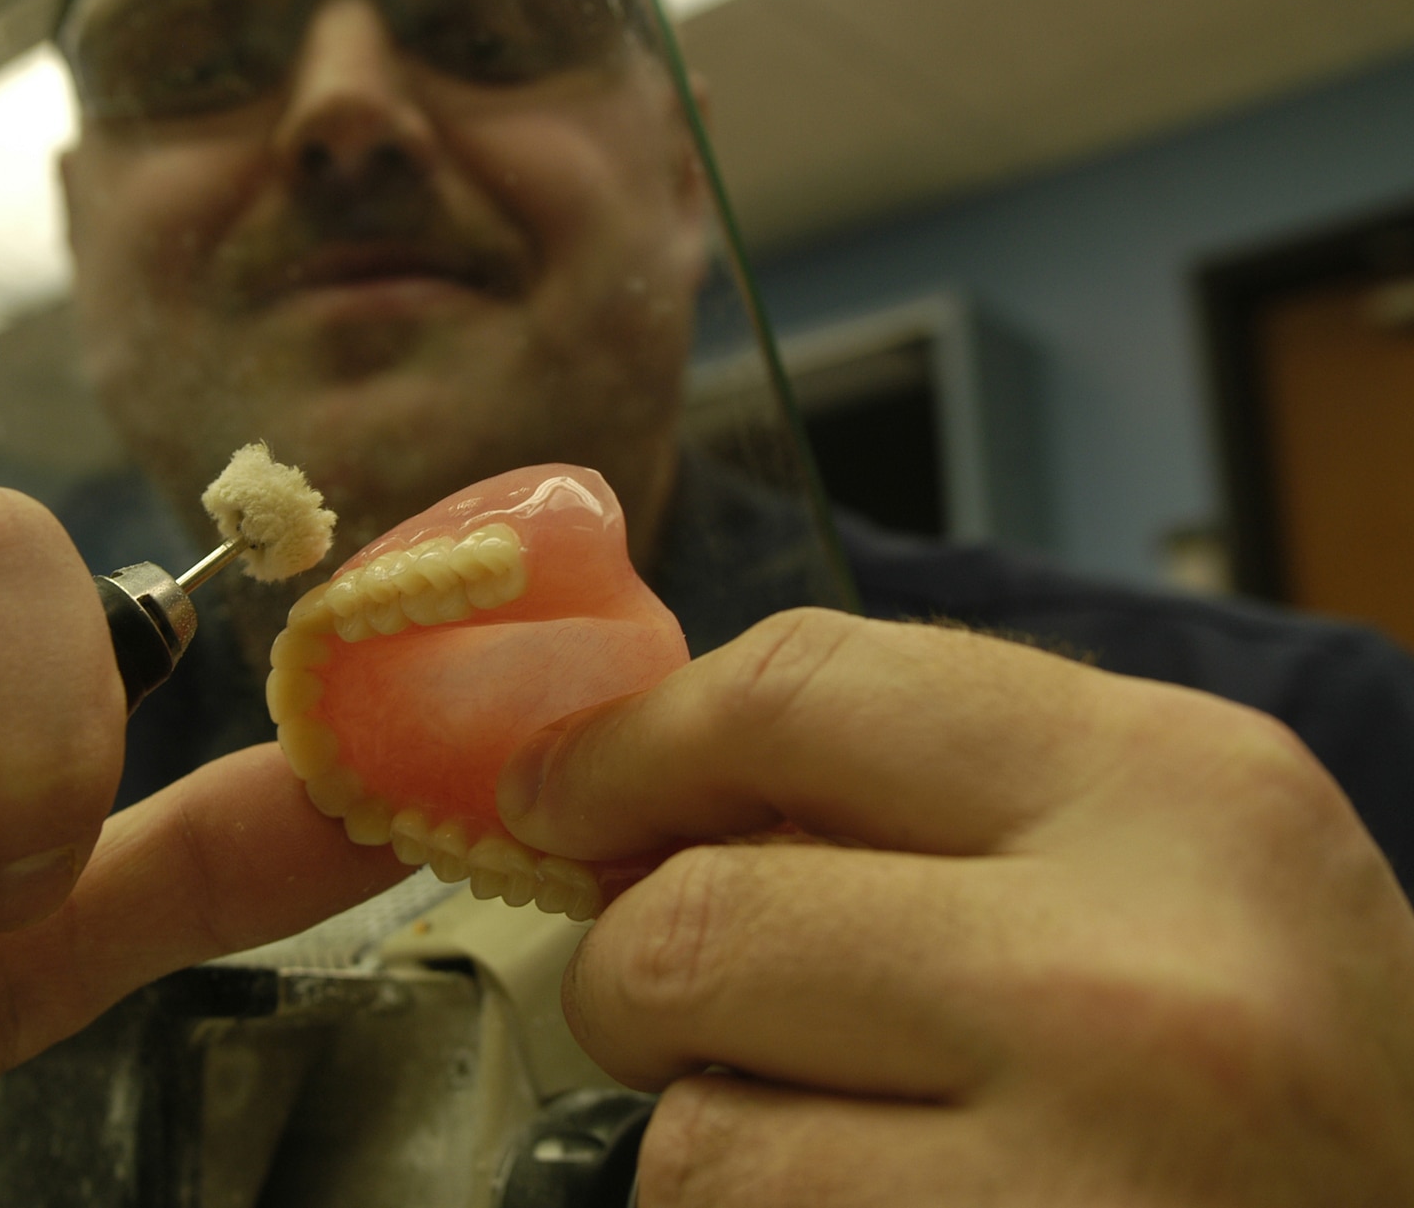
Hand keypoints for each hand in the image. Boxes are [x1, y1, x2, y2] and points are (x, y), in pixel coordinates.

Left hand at [497, 608, 1413, 1205]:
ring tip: (846, 1150)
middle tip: (676, 1008)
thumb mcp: (1177, 869)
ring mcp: (1076, 1178)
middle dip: (638, 971)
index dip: (633, 741)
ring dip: (714, 1139)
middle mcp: (1135, 976)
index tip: (558, 789)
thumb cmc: (1290, 1088)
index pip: (798, 688)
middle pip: (697, 915)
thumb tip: (641, 788)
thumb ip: (939, 799)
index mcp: (1176, 794)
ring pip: (695, 1130)